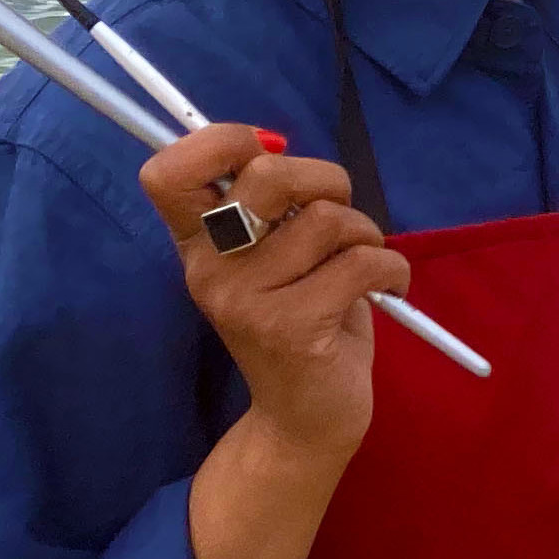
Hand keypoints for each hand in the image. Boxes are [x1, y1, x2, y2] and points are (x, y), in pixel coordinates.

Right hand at [136, 123, 408, 461]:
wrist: (303, 418)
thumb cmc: (300, 318)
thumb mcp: (274, 256)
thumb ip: (269, 205)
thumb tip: (273, 142)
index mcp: (196, 244)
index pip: (167, 171)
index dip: (220, 140)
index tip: (268, 151)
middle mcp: (208, 270)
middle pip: (268, 174)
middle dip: (326, 180)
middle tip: (338, 218)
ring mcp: (244, 301)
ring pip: (328, 219)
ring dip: (365, 234)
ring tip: (360, 266)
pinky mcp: (290, 328)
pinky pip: (362, 263)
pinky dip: (391, 270)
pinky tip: (385, 291)